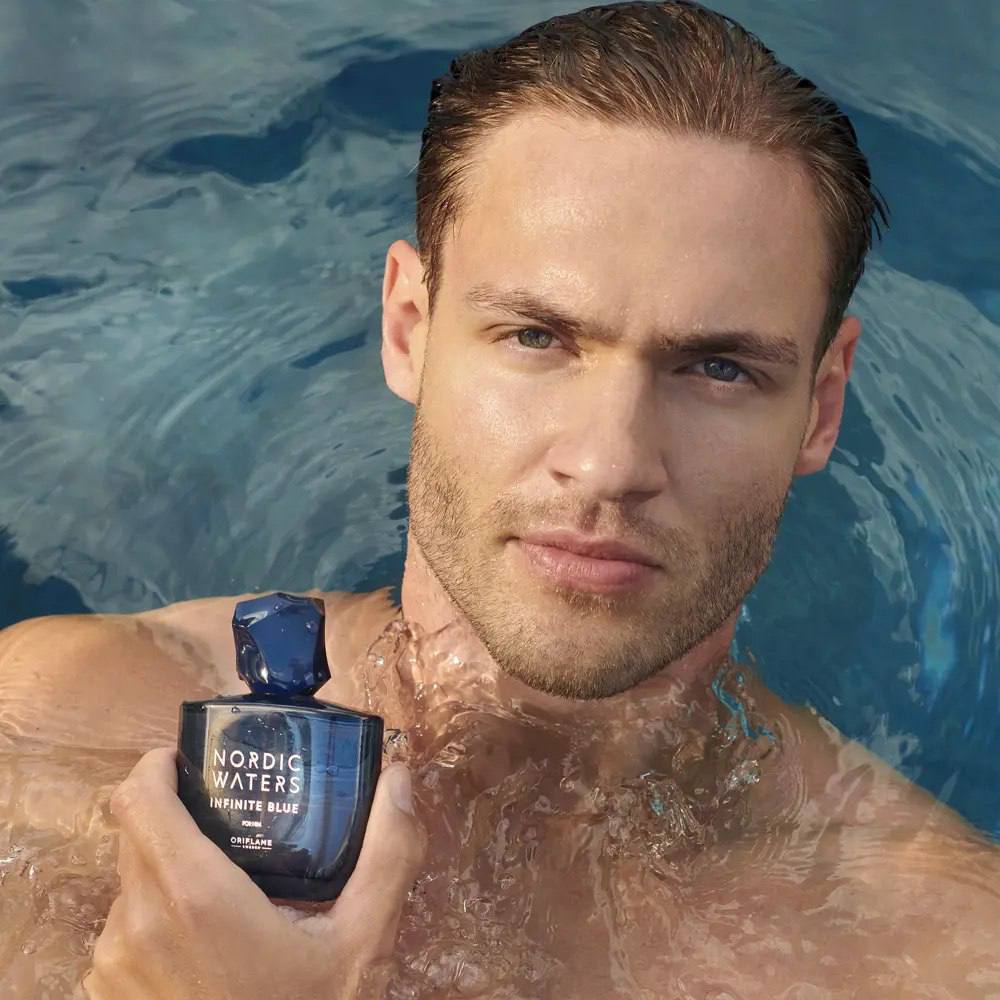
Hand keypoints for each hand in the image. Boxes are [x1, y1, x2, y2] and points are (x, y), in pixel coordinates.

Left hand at [83, 747, 424, 999]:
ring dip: (167, 872)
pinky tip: (202, 947)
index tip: (190, 760)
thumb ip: (386, 855)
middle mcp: (135, 923)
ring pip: (131, 885)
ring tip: (226, 889)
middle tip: (230, 821)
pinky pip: (122, 931)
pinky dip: (153, 921)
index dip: (156, 766)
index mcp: (192, 896)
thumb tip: (398, 778)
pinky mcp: (103, 995)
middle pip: (137, 835)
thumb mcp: (360, 943)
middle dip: (177, 815)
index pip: (137, 798)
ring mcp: (110, 966)